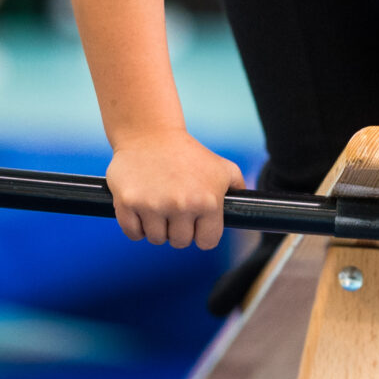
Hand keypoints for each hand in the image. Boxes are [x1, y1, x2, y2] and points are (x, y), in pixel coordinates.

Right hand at [105, 130, 245, 249]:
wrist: (150, 135)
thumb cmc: (189, 154)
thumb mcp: (222, 168)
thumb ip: (239, 188)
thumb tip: (251, 208)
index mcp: (207, 201)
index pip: (207, 242)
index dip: (201, 234)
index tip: (195, 224)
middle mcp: (181, 205)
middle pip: (180, 242)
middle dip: (178, 231)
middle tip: (174, 211)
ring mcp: (152, 205)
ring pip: (156, 239)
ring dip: (156, 228)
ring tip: (158, 206)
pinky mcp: (127, 203)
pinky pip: (133, 233)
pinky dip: (136, 227)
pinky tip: (141, 210)